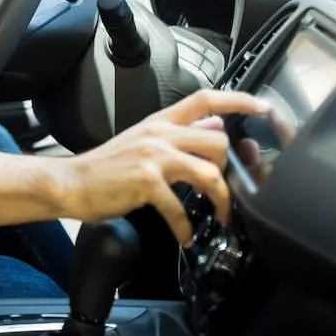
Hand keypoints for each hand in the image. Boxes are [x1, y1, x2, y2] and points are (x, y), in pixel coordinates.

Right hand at [54, 89, 271, 245]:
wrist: (72, 182)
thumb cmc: (106, 167)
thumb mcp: (144, 140)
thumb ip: (179, 133)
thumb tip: (214, 123)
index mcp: (160, 122)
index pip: (205, 99)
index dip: (238, 100)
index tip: (263, 106)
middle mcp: (159, 135)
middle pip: (218, 139)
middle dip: (230, 168)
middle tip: (227, 189)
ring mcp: (153, 157)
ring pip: (209, 171)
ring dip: (222, 200)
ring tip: (220, 216)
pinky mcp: (146, 182)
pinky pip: (180, 207)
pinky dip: (185, 227)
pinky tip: (184, 235)